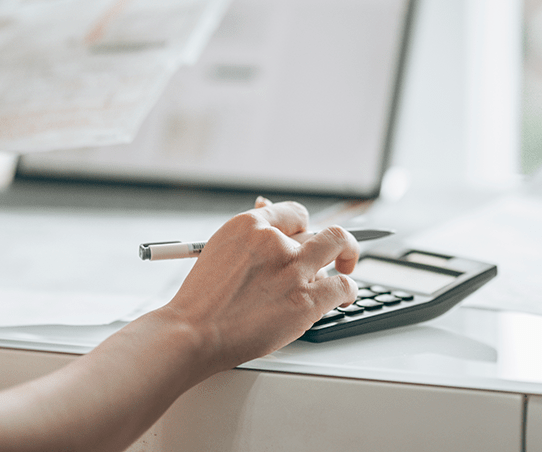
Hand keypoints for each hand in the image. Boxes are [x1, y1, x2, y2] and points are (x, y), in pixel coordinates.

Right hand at [160, 198, 358, 369]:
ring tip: (341, 273)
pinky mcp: (306, 300)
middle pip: (320, 229)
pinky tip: (344, 297)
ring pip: (338, 246)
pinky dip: (349, 290)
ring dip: (343, 260)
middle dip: (331, 242)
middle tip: (336, 254)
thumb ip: (250, 235)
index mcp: (249, 225)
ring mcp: (293, 270)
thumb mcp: (219, 250)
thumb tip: (267, 208)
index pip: (295, 214)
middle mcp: (275, 242)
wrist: (192, 333)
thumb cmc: (202, 299)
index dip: (305, 228)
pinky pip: (344, 285)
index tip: (309, 238)